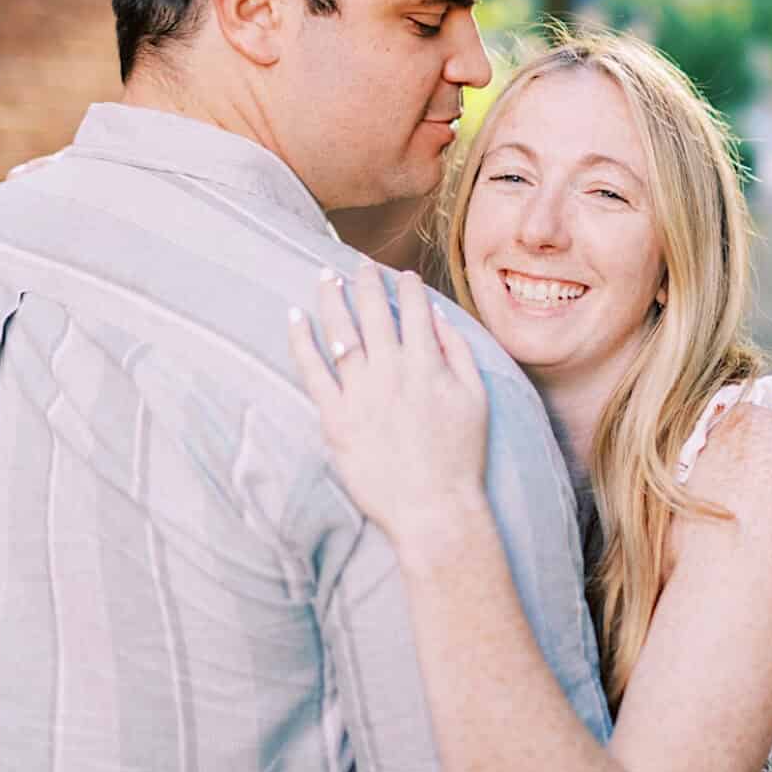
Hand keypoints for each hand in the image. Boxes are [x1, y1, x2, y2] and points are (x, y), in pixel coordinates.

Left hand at [287, 263, 494, 552]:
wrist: (433, 507)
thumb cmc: (461, 456)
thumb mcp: (476, 398)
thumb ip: (458, 352)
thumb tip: (438, 318)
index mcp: (427, 363)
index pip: (414, 309)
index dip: (407, 286)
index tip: (401, 275)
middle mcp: (391, 370)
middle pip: (372, 311)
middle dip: (365, 281)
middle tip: (359, 264)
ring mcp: (360, 393)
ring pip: (340, 332)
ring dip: (331, 298)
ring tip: (325, 277)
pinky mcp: (335, 418)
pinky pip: (312, 371)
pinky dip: (301, 340)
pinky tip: (295, 317)